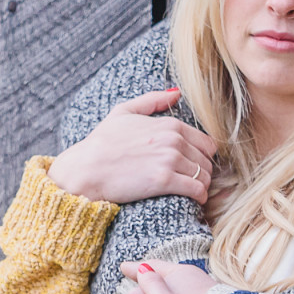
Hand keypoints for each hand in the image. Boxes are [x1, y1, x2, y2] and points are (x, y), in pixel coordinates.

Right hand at [48, 89, 216, 204]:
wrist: (85, 169)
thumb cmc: (101, 142)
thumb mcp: (123, 112)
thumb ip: (152, 100)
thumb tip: (176, 93)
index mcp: (169, 124)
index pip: (206, 142)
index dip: (202, 156)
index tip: (194, 166)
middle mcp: (173, 140)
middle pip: (207, 161)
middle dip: (203, 172)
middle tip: (192, 182)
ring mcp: (170, 159)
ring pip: (205, 176)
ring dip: (202, 186)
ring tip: (192, 192)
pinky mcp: (164, 181)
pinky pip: (197, 190)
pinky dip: (199, 196)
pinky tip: (193, 200)